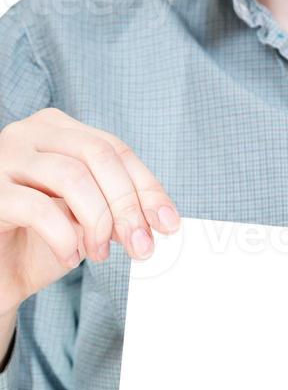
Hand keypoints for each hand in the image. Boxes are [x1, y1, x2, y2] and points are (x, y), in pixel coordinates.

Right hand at [0, 107, 179, 355]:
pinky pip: (38, 209)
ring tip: (100, 254)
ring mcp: (4, 159)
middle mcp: (28, 135)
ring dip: (98, 223)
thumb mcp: (87, 222)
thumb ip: (116, 210)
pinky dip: (64, 238)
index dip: (147, 188)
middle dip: (128, 205)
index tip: (169, 225)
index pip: (114, 149)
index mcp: (56, 132)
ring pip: (72, 177)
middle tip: (141, 247)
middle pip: (97, 155)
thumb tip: (158, 219)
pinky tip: (69, 257)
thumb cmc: (40, 244)